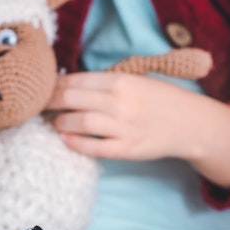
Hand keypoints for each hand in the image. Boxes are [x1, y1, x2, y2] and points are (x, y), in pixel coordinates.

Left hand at [46, 71, 229, 186]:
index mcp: (122, 81)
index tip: (43, 89)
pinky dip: (75, 143)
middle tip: (39, 106)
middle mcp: (122, 102)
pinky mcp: (127, 149)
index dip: (55, 85)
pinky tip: (64, 139)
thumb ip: (106, 82)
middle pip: (73, 99)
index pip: (78, 80)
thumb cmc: (158, 99)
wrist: (190, 124)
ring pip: (80, 122)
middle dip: (50, 102)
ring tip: (54, 122)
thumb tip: (66, 84)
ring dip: (60, 122)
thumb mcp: (136, 80)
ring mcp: (125, 127)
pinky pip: (94, 147)